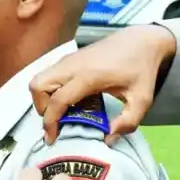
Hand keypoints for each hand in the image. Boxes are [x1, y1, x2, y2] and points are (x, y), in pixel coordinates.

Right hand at [28, 24, 177, 144]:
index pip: (57, 100)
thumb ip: (128, 122)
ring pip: (39, 79)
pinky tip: (71, 99)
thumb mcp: (142, 99)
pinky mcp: (69, 58)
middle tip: (57, 121)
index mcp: (88, 76)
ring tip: (63, 111)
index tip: (52, 139)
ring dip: (44, 99)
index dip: (50, 122)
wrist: (142, 40)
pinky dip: (50, 90)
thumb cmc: (141, 69)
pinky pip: (48, 75)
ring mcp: (68, 59)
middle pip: (38, 86)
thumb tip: (108, 138)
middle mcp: (71, 66)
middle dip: (42, 108)